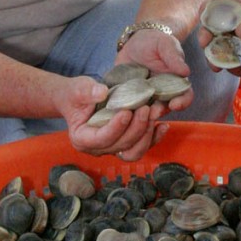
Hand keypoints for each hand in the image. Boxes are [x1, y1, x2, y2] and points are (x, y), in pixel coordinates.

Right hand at [54, 76, 168, 159]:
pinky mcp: (126, 144)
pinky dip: (154, 137)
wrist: (79, 100)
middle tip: (146, 108)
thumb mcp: (77, 89)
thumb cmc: (76, 95)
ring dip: (147, 134)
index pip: (102, 139)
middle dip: (136, 127)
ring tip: (154, 113)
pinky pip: (142, 146)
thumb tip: (102, 93)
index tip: (126, 111)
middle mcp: (98, 149)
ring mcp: (113, 149)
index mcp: (82, 139)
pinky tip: (164, 124)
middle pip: (121, 145)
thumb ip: (87, 92)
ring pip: (134, 151)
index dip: (116, 127)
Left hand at [116, 29, 193, 113]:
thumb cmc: (155, 42)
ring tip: (134, 112)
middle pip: (163, 108)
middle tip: (152, 112)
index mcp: (176, 84)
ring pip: (144, 112)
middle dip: (158, 112)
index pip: (184, 97)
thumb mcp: (165, 45)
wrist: (135, 42)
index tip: (175, 104)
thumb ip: (174, 58)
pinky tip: (117, 108)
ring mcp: (144, 98)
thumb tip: (185, 71)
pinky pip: (126, 106)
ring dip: (140, 115)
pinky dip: (122, 109)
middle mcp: (161, 95)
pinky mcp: (128, 97)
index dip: (182, 103)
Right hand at [198, 0, 240, 70]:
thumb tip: (240, 31)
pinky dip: (226, 66)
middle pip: (213, 27)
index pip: (222, 4)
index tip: (205, 18)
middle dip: (207, 34)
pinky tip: (228, 67)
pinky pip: (229, 64)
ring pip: (217, 48)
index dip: (210, 10)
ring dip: (213, 53)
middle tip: (207, 42)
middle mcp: (238, 25)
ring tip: (215, 60)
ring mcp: (238, 45)